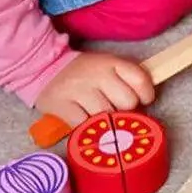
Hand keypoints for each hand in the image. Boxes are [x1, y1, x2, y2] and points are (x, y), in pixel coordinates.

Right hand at [35, 51, 155, 125]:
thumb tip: (146, 105)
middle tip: (115, 109)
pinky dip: (88, 130)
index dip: (146, 95)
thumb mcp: (108, 67)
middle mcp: (96, 74)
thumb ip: (128, 80)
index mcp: (111, 62)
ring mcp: (78, 90)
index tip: (142, 100)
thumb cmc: (85, 74)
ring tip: (100, 117)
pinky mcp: (61, 106)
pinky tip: (86, 122)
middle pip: (127, 103)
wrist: (45, 69)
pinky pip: (85, 127)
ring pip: (107, 117)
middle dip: (125, 110)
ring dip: (106, 123)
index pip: (140, 80)